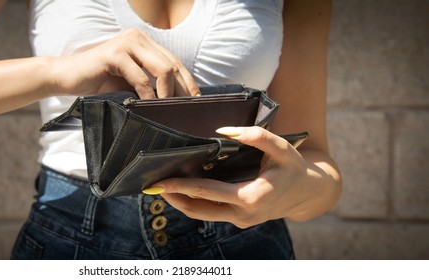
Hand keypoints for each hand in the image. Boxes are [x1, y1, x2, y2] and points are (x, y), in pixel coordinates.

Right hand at [48, 29, 199, 97]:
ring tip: (167, 109)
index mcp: (143, 42)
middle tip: (184, 109)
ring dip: (167, 92)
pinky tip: (148, 105)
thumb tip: (174, 101)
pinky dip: (147, 94)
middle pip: (172, 64)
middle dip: (182, 89)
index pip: (174, 61)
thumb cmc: (98, 82)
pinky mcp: (114, 54)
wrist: (66, 76)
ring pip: (161, 68)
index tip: (196, 100)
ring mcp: (126, 43)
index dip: (187, 81)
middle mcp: (137, 38)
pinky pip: (140, 77)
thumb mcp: (128, 82)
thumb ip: (149, 84)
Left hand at [146, 126, 325, 228]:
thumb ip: (256, 136)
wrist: (309, 192)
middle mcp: (243, 214)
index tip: (161, 182)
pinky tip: (181, 190)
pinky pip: (210, 212)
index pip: (208, 192)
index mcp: (252, 197)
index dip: (182, 186)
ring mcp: (240, 220)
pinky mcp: (238, 219)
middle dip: (173, 197)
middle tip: (150, 185)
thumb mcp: (280, 147)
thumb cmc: (293, 167)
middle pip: (198, 209)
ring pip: (202, 214)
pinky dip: (194, 202)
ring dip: (180, 202)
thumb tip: (224, 131)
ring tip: (160, 187)